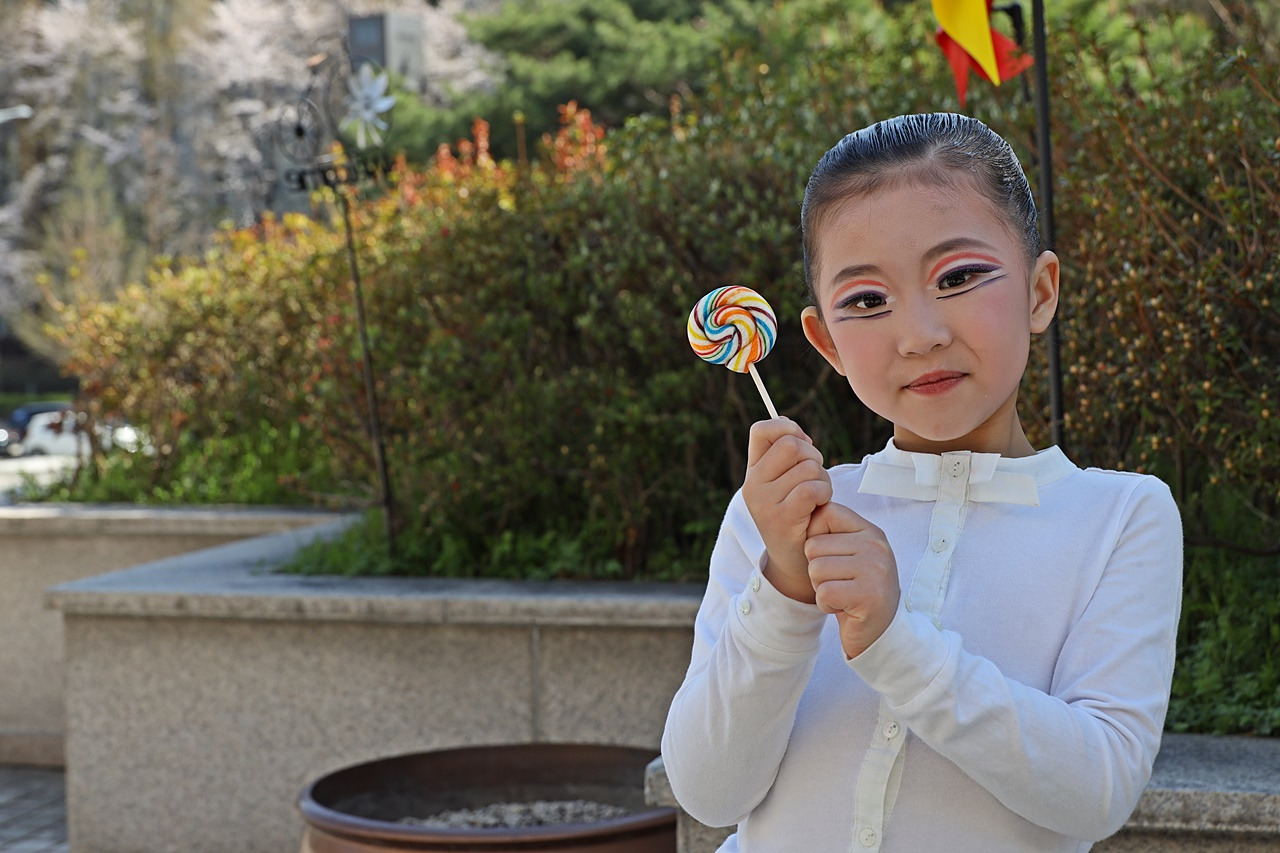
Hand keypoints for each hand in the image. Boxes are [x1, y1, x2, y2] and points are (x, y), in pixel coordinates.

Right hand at [743, 418, 832, 603]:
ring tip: (818, 496)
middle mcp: (753, 484)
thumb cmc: (796, 516)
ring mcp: (764, 502)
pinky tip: (819, 506)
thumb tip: (786, 421)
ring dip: (823, 479)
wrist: (793, 562)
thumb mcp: (783, 483)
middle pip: (791, 444)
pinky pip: (812, 489)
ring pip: (807, 467)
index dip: (787, 427)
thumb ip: (784, 454)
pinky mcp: (781, 518)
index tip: (802, 444)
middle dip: (813, 456)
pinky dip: (824, 494)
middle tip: (815, 476)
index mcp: (753, 471)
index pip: (762, 430)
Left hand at [805, 502, 900, 658]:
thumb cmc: (856, 591)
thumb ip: (833, 534)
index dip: (816, 536)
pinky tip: (843, 607)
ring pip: (816, 569)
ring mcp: (875, 570)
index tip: (831, 558)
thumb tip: (808, 513)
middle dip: (817, 570)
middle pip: (814, 545)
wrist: (879, 631)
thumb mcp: (849, 555)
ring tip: (842, 594)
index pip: (827, 512)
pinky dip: (826, 604)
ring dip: (821, 588)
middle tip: (839, 583)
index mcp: (870, 532)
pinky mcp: (868, 596)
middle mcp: (876, 546)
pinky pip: (824, 592)